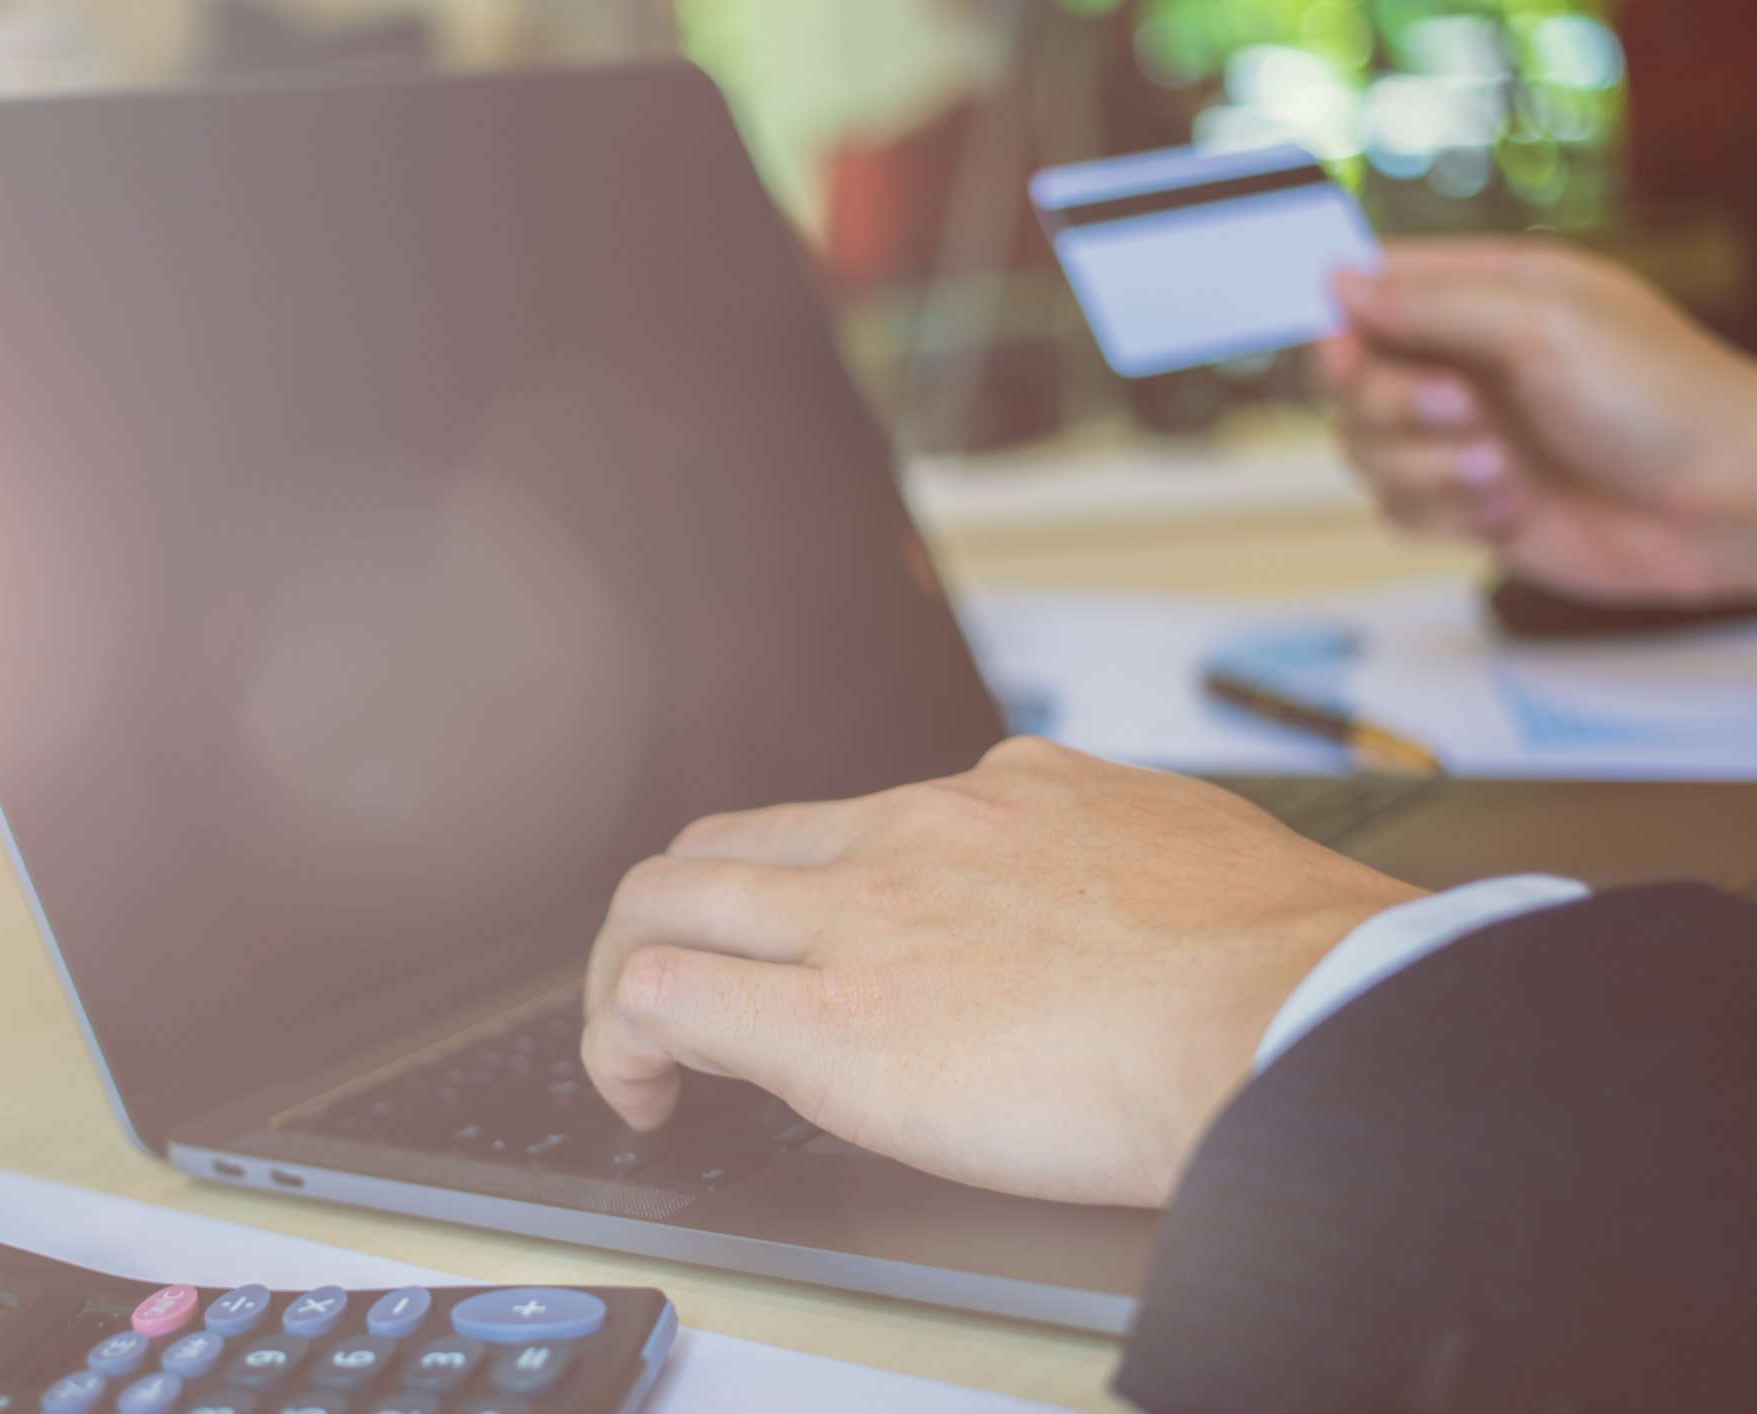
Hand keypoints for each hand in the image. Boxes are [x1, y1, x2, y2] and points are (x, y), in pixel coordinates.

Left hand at [580, 739, 1422, 1207]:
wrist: (1294, 1015)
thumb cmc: (1282, 962)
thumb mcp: (1182, 853)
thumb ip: (1105, 858)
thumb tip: (1098, 898)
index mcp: (1001, 796)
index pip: (839, 822)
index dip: (787, 887)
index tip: (796, 947)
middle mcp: (912, 835)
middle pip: (723, 844)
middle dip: (673, 915)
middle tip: (675, 994)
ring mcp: (863, 918)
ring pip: (669, 900)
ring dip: (629, 971)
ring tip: (636, 1054)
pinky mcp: (833, 1021)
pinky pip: (673, 999)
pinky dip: (627, 1039)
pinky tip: (648, 1093)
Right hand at [1324, 237, 1756, 601]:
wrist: (1725, 508)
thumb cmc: (1662, 400)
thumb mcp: (1544, 324)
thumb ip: (1432, 303)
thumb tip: (1336, 280)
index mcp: (1485, 294)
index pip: (1371, 291)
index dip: (1343, 323)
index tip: (1352, 351)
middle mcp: (1464, 363)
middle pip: (1350, 381)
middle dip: (1392, 406)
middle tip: (1463, 412)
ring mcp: (1463, 438)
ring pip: (1363, 453)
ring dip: (1425, 469)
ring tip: (1502, 473)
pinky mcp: (1468, 505)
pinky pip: (1399, 511)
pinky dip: (1446, 515)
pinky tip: (1512, 509)